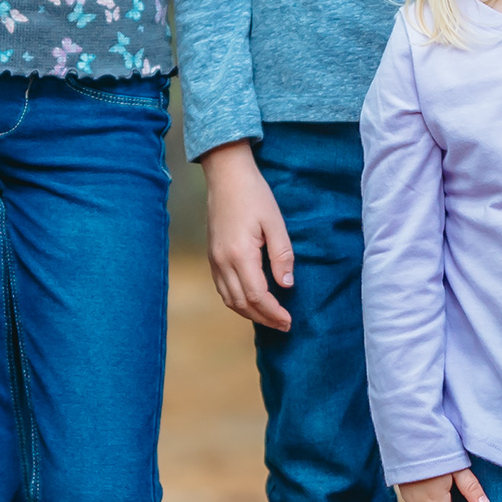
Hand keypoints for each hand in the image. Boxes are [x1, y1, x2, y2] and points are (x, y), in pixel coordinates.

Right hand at [203, 140, 297, 331]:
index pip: (257, 296)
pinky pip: (222, 288)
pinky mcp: (212, 256)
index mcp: (240, 255)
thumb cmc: (254, 195)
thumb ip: (282, 255)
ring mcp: (214, 260)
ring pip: (229, 299)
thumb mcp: (275, 222)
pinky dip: (237, 301)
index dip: (274, 312)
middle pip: (242, 303)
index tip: (289, 320)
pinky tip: (251, 301)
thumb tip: (286, 284)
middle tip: (284, 325)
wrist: (226, 176)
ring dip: (249, 313)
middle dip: (264, 318)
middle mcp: (223, 262)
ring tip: (270, 318)